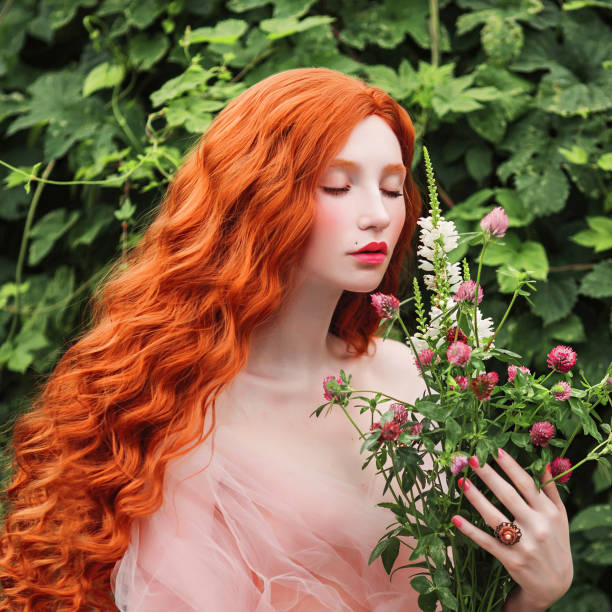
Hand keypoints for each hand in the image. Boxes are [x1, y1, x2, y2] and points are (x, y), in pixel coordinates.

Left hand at [451, 448, 572, 610]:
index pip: (526, 484)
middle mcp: (537, 527)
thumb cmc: (556, 540)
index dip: (510, 466)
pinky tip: (456, 518)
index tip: (495, 450)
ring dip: (476, 498)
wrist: (556, 584)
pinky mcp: (511, 560)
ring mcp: (523, 545)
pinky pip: (487, 542)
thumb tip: (542, 460)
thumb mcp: (559, 514)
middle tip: (472, 458)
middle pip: (508, 496)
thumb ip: (550, 488)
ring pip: (494, 517)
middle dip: (489, 476)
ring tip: (461, 481)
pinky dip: (471, 530)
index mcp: (548, 512)